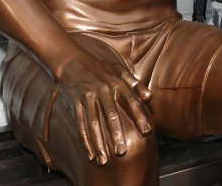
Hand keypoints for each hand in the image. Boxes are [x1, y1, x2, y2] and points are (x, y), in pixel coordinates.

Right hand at [53, 49, 153, 163]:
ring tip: (104, 160)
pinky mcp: (75, 104)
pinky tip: (90, 154)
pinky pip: (80, 125)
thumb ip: (136, 84)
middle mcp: (103, 90)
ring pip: (93, 123)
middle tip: (122, 152)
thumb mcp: (119, 70)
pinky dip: (85, 141)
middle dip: (116, 134)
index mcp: (117, 82)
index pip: (131, 101)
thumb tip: (150, 97)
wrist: (72, 60)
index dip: (139, 116)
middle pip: (111, 115)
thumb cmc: (100, 68)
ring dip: (98, 142)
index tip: (147, 131)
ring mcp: (88, 97)